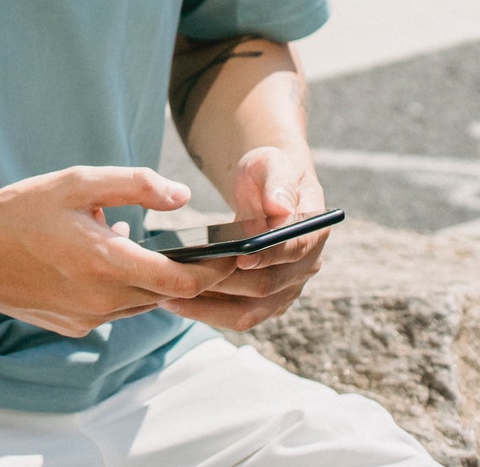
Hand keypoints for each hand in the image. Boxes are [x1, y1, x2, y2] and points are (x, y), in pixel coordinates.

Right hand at [0, 167, 234, 337]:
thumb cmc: (16, 212)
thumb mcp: (75, 182)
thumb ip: (134, 185)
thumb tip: (180, 196)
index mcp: (108, 264)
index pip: (185, 281)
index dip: (214, 269)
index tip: (228, 253)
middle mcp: (103, 300)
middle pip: (166, 293)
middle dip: (182, 271)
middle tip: (187, 243)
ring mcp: (87, 319)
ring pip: (139, 302)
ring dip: (145, 277)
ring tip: (121, 241)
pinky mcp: (72, 327)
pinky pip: (111, 310)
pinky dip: (116, 288)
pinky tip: (92, 259)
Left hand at [161, 146, 327, 330]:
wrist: (267, 188)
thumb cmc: (268, 173)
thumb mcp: (273, 164)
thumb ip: (279, 183)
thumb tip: (281, 208)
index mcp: (311, 233)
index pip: (292, 251)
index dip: (267, 256)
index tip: (238, 258)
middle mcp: (304, 267)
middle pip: (266, 287)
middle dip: (225, 285)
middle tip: (185, 279)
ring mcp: (285, 288)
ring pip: (250, 311)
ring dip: (210, 309)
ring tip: (168, 299)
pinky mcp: (266, 300)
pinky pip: (238, 314)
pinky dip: (208, 313)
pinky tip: (175, 303)